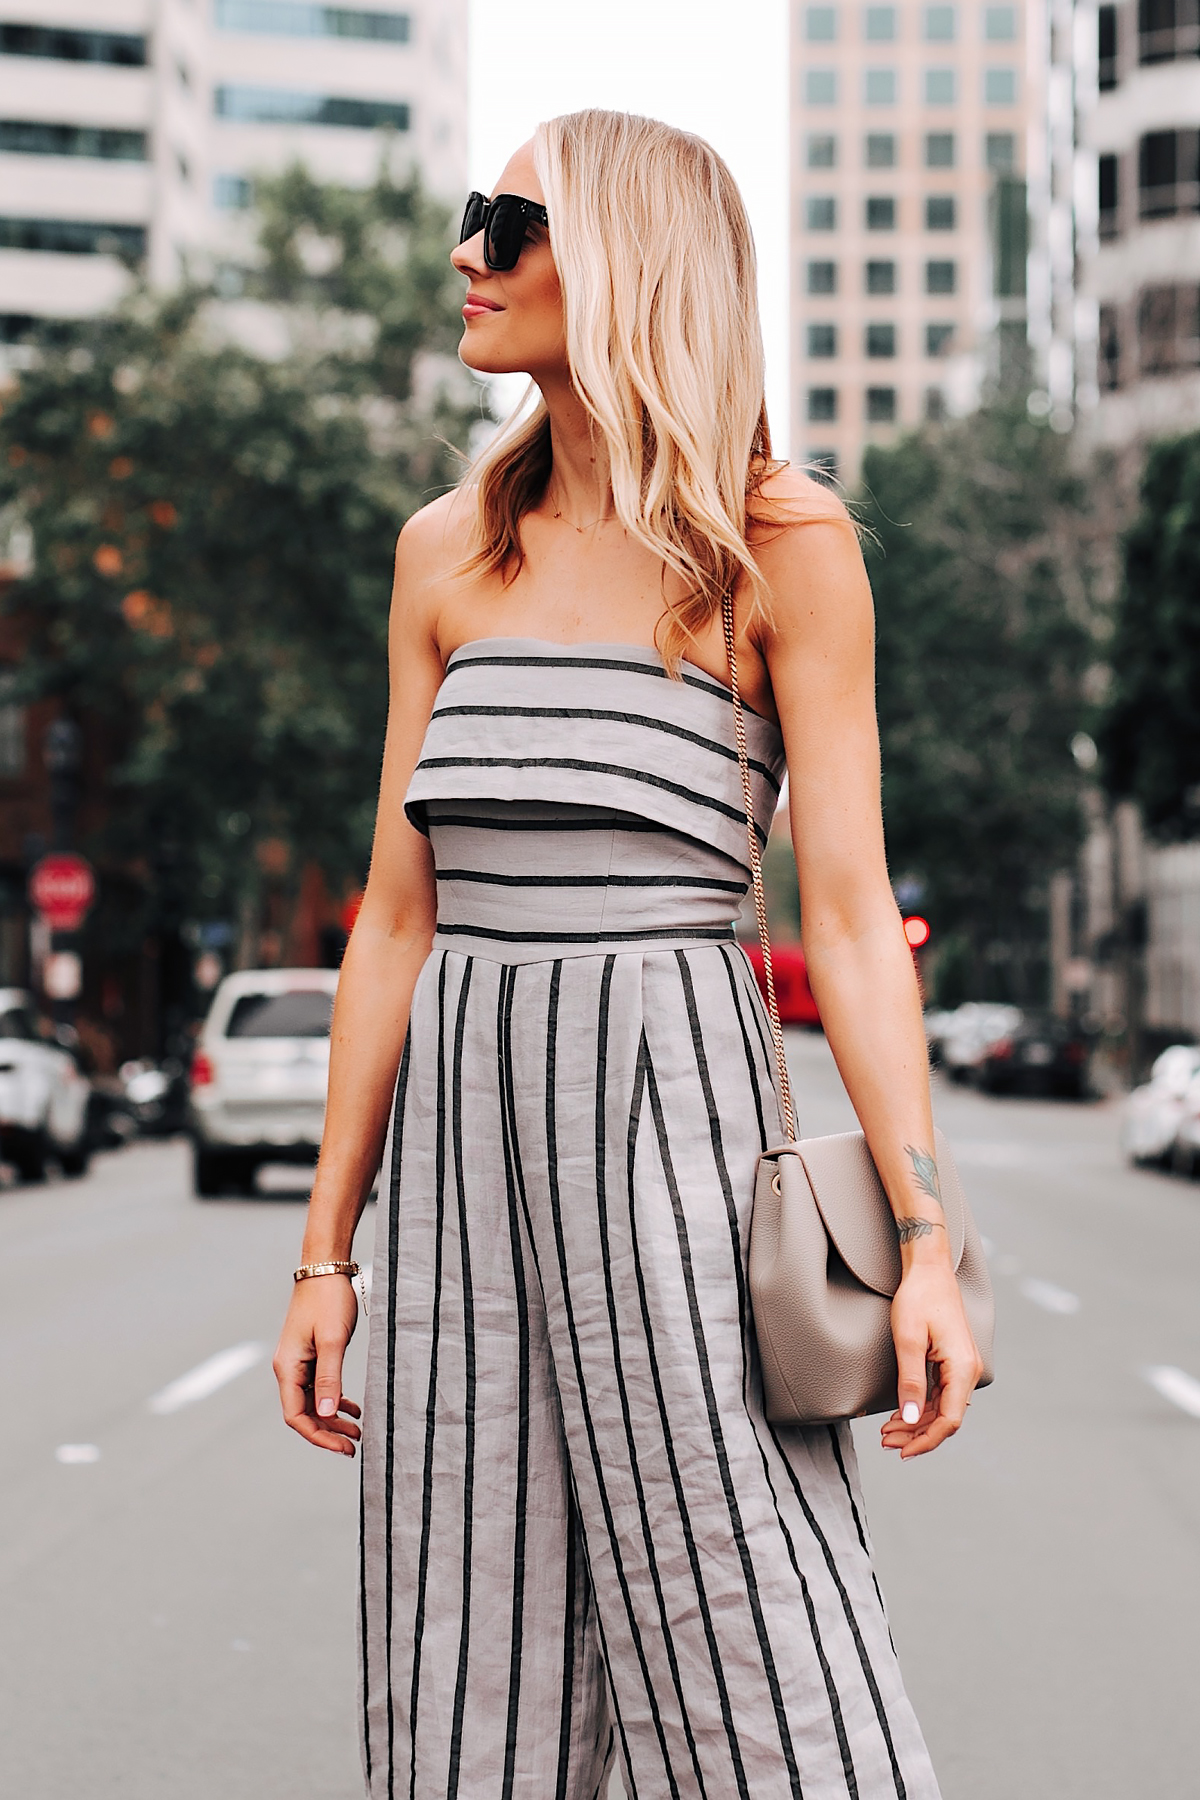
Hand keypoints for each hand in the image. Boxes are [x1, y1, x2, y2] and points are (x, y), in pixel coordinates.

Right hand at [274, 1275, 361, 1455]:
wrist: (325, 1268)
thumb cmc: (328, 1300)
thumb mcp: (332, 1341)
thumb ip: (330, 1378)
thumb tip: (328, 1413)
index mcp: (288, 1368)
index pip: (296, 1416)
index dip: (319, 1436)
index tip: (343, 1447)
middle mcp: (289, 1368)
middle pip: (304, 1413)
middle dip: (328, 1431)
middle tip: (355, 1444)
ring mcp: (299, 1362)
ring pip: (313, 1401)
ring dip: (333, 1417)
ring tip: (358, 1429)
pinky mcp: (310, 1354)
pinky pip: (319, 1386)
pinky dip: (335, 1399)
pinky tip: (353, 1407)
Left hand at [881, 1259, 982, 1458]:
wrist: (929, 1270)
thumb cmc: (918, 1298)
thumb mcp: (908, 1340)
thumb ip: (911, 1381)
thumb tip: (912, 1419)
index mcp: (962, 1368)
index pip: (949, 1420)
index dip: (926, 1441)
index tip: (902, 1452)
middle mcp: (967, 1370)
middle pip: (946, 1418)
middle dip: (917, 1435)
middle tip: (886, 1442)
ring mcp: (962, 1367)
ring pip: (943, 1408)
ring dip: (918, 1423)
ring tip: (889, 1432)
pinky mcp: (953, 1362)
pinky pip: (941, 1395)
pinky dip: (922, 1408)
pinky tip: (903, 1414)